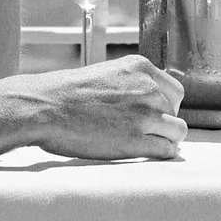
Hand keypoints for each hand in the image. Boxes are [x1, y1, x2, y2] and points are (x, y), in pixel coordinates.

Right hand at [0, 51, 185, 162]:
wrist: (43, 108)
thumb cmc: (65, 93)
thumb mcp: (105, 73)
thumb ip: (130, 83)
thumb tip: (148, 100)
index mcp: (140, 67)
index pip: (174, 90)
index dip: (165, 105)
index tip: (153, 115)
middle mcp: (147, 88)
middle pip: (175, 111)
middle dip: (163, 122)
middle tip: (143, 131)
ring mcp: (144, 114)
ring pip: (177, 131)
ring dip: (165, 139)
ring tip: (147, 144)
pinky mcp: (136, 140)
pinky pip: (166, 150)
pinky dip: (160, 153)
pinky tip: (145, 153)